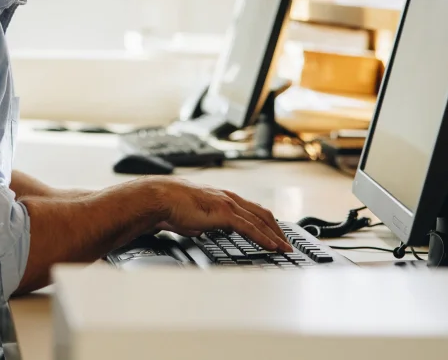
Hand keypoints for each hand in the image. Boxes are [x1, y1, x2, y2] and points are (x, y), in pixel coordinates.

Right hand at [153, 179, 292, 251]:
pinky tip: (272, 247)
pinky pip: (250, 228)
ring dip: (275, 236)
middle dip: (277, 230)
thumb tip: (202, 231)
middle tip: (287, 244)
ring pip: (261, 221)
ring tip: (285, 249)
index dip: (266, 223)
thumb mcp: (193, 218)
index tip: (275, 235)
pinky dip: (264, 238)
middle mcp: (230, 199)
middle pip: (263, 214)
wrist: (161, 199)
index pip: (252, 210)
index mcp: (223, 198)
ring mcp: (229, 204)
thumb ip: (203, 224)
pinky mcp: (225, 213)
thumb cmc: (171, 207)